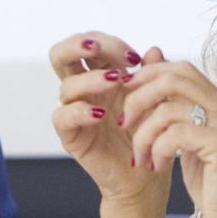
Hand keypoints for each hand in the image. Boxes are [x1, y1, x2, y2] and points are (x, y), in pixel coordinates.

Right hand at [49, 32, 167, 208]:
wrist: (146, 175)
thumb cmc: (150, 133)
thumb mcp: (156, 99)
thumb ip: (153, 75)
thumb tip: (154, 49)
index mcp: (100, 74)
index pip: (89, 44)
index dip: (107, 42)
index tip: (133, 57)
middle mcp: (83, 89)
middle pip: (60, 55)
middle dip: (78, 45)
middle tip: (98, 49)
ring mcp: (73, 111)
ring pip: (66, 85)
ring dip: (90, 79)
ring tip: (114, 82)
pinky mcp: (70, 135)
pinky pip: (62, 117)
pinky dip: (80, 111)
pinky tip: (100, 113)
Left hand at [120, 61, 216, 217]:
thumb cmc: (212, 182)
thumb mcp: (188, 142)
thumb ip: (174, 114)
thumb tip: (147, 88)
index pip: (180, 69)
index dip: (148, 75)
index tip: (125, 95)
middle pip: (172, 78)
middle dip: (139, 97)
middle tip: (123, 122)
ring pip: (167, 109)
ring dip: (144, 134)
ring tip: (141, 157)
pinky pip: (174, 134)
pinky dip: (157, 150)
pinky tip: (158, 166)